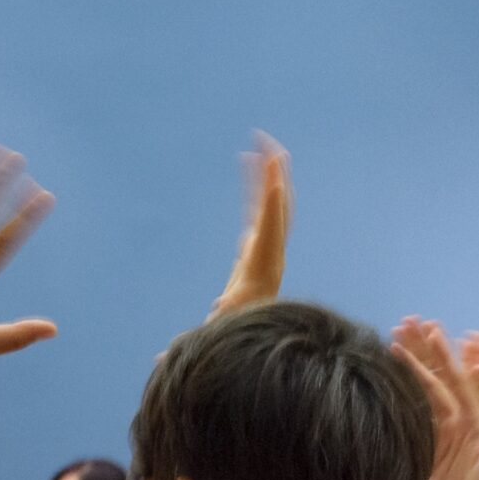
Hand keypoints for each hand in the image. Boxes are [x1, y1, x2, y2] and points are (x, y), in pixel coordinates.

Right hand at [205, 132, 291, 320]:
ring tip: (264, 145)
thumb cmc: (236, 328)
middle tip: (271, 145)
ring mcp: (266, 245)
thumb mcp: (225, 324)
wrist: (255, 333)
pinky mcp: (257, 243)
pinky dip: (255, 186)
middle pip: (279, 208)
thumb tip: (199, 325)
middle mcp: (270, 251)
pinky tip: (249, 164)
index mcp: (264, 266)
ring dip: (270, 174)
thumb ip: (216, 321)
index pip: (271, 231)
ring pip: (273, 204)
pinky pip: (259, 207)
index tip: (276, 181)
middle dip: (276, 177)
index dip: (273, 207)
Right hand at [391, 320, 478, 479]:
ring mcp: (443, 431)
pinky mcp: (431, 447)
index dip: (445, 354)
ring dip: (409, 367)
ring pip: (423, 391)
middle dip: (421, 349)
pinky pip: (414, 416)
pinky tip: (388, 384)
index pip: (457, 379)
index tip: (432, 330)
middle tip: (405, 323)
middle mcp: (458, 417)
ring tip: (391, 342)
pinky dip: (402, 397)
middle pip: (435, 376)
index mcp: (475, 416)